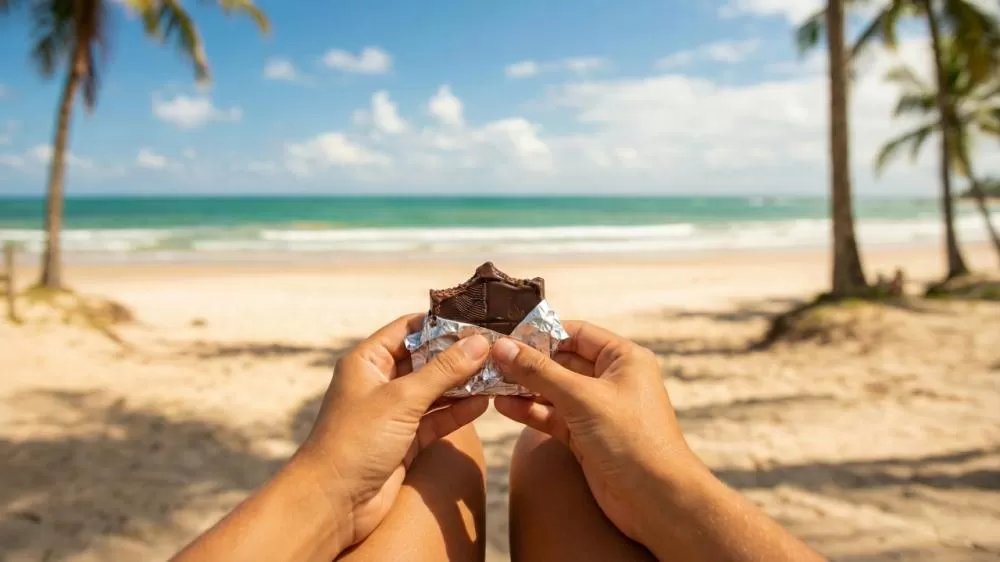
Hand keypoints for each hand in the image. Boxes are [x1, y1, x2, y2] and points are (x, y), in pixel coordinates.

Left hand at [295, 314, 489, 552]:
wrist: (333, 503)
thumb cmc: (356, 441)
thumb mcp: (402, 399)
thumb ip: (443, 370)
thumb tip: (478, 343)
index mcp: (367, 362)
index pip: (408, 328)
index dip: (440, 324)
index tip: (475, 321)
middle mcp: (380, 383)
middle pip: (426, 359)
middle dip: (458, 355)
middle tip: (495, 348)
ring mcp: (393, 413)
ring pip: (435, 390)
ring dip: (463, 384)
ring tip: (498, 374)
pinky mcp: (406, 440)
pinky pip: (437, 419)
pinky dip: (458, 411)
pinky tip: (484, 402)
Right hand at [492, 321, 706, 545]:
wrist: (656, 500)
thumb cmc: (633, 440)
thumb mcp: (582, 398)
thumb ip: (540, 372)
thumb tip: (504, 347)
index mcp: (623, 359)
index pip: (575, 333)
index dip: (541, 332)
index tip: (507, 335)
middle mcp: (611, 380)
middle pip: (560, 361)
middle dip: (527, 361)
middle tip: (491, 360)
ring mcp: (597, 409)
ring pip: (553, 391)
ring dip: (523, 387)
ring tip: (489, 382)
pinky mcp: (585, 436)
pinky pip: (552, 416)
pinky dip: (530, 411)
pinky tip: (504, 406)